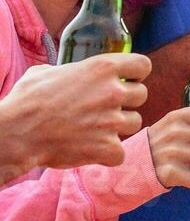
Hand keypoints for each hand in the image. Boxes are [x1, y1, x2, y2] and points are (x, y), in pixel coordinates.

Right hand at [0, 54, 150, 173]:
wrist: (16, 133)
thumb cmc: (26, 101)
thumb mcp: (46, 72)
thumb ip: (68, 70)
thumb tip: (67, 73)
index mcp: (103, 68)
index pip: (143, 66)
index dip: (136, 75)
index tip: (126, 81)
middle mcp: (113, 92)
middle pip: (141, 95)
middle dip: (126, 102)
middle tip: (105, 109)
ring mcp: (112, 120)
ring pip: (135, 122)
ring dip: (119, 127)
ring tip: (96, 130)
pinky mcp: (107, 147)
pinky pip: (120, 153)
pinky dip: (108, 155)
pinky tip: (92, 151)